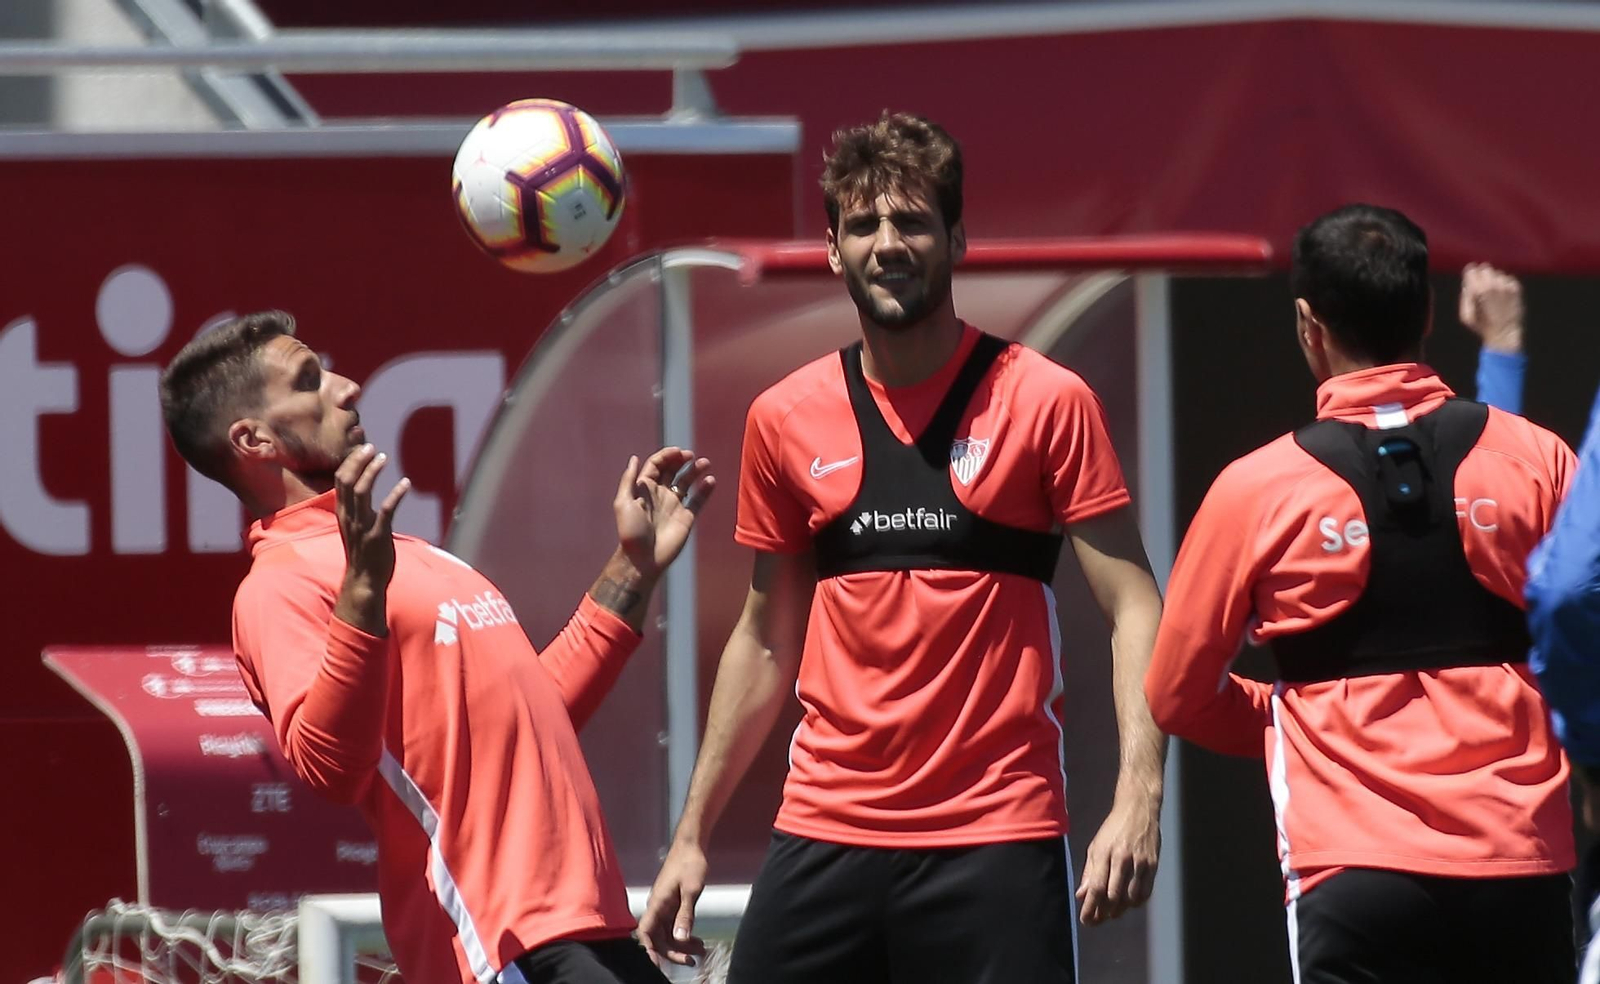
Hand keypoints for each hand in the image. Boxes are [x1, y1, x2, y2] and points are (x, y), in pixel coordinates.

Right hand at [332, 444, 410, 635]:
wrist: (365, 581)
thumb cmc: (363, 552)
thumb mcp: (354, 526)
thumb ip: (356, 507)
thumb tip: (362, 487)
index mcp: (343, 513)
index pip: (341, 480)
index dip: (351, 462)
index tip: (363, 448)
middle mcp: (350, 517)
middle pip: (348, 481)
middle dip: (359, 461)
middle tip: (372, 447)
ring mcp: (363, 526)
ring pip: (362, 492)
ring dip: (373, 472)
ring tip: (385, 458)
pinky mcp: (378, 536)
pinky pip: (385, 511)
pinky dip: (395, 495)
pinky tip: (406, 483)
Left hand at [615, 447, 714, 580]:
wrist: (643, 559)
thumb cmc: (630, 531)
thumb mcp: (623, 503)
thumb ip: (628, 479)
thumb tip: (634, 458)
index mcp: (644, 488)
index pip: (657, 465)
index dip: (667, 455)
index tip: (679, 451)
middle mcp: (660, 494)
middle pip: (673, 470)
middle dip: (682, 460)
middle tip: (691, 455)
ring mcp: (674, 505)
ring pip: (687, 482)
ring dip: (696, 471)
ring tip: (705, 463)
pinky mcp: (686, 517)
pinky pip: (698, 500)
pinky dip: (705, 490)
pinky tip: (710, 481)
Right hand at [639, 841, 708, 967]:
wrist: (692, 844)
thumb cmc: (690, 863)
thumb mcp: (691, 890)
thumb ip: (685, 915)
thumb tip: (680, 938)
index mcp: (657, 903)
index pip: (646, 932)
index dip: (650, 950)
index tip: (658, 965)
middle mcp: (657, 907)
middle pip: (658, 937)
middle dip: (673, 952)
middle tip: (692, 961)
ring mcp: (664, 906)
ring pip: (668, 933)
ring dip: (681, 944)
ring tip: (701, 951)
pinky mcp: (672, 903)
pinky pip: (674, 925)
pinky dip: (684, 934)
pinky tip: (697, 940)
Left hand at [1076, 791, 1160, 925]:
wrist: (1138, 809)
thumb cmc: (1113, 829)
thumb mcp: (1096, 846)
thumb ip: (1089, 872)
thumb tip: (1082, 895)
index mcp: (1104, 853)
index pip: (1097, 888)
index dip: (1090, 908)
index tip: (1085, 920)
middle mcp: (1122, 858)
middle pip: (1113, 896)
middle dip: (1104, 913)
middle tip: (1097, 920)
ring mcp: (1140, 862)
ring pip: (1130, 898)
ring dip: (1120, 910)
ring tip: (1112, 914)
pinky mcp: (1153, 864)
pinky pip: (1145, 892)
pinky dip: (1136, 902)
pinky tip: (1128, 904)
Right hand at [1459, 262, 1524, 353]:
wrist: (1504, 332)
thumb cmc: (1483, 326)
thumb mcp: (1465, 316)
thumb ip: (1465, 297)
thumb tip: (1468, 284)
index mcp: (1477, 290)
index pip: (1472, 270)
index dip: (1471, 273)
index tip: (1472, 277)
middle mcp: (1492, 285)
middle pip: (1486, 268)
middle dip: (1483, 275)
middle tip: (1484, 285)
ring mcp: (1506, 286)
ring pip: (1499, 274)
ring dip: (1496, 280)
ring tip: (1495, 293)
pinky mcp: (1516, 289)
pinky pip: (1510, 279)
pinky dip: (1506, 284)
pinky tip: (1504, 295)